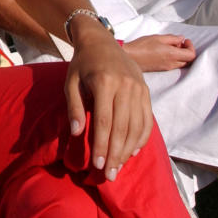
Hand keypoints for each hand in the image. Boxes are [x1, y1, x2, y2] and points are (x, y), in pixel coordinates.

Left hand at [64, 21, 152, 180]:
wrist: (102, 42)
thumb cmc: (82, 65)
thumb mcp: (71, 82)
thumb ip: (74, 108)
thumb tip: (77, 133)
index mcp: (105, 82)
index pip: (105, 121)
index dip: (102, 145)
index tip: (98, 165)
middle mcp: (126, 85)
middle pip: (123, 127)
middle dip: (116, 154)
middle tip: (110, 175)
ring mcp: (139, 88)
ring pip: (137, 126)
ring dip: (129, 150)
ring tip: (119, 167)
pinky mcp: (146, 91)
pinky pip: (147, 119)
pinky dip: (141, 138)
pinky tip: (132, 151)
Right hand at [122, 34, 195, 71]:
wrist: (130, 56)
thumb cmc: (142, 46)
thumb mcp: (158, 37)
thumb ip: (172, 38)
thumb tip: (181, 39)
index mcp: (172, 55)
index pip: (191, 55)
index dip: (191, 47)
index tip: (185, 40)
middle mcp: (171, 64)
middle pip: (188, 61)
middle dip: (187, 50)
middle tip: (179, 42)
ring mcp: (167, 68)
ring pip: (181, 63)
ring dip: (181, 55)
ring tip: (172, 45)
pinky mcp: (161, 69)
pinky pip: (174, 65)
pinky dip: (175, 58)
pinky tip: (165, 51)